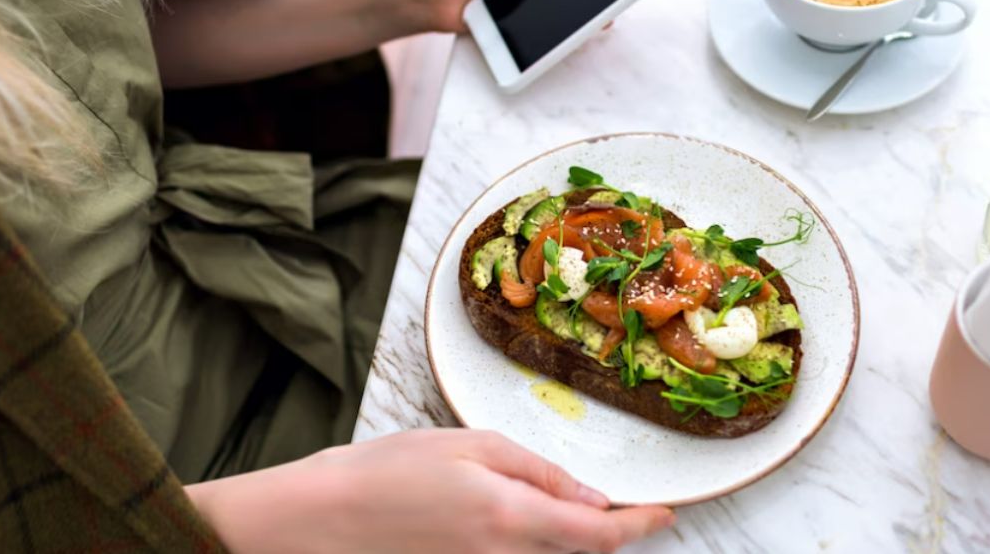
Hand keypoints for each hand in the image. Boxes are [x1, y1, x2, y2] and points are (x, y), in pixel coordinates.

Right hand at [187, 429, 673, 552]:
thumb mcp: (469, 446)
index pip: (600, 536)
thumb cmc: (388, 472)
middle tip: (624, 506)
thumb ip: (536, 472)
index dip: (640, 527)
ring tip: (576, 511)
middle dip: (609, 534)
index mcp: (511, 519)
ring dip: (574, 542)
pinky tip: (522, 522)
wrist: (324, 519)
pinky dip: (538, 548)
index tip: (665, 516)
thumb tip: (588, 497)